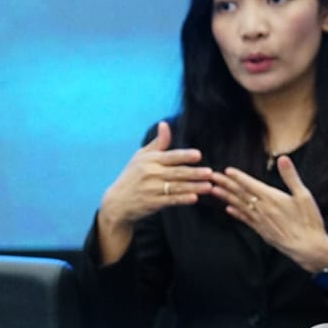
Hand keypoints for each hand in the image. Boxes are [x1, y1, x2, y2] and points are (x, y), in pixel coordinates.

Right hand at [95, 121, 213, 264]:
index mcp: (149, 160)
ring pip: (176, 187)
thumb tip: (165, 124)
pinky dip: (182, 199)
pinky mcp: (152, 203)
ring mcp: (151, 189)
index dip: (184, 156)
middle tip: (210, 173)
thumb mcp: (141, 157)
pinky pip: (170, 200)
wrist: (118, 202)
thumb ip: (157, 142)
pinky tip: (194, 198)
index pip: (170, 156)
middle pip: (176, 173)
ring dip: (193, 187)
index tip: (198, 155)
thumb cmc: (132, 176)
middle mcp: (150, 173)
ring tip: (208, 187)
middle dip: (194, 173)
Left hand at [210, 155, 327, 272]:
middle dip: (225, 184)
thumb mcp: (303, 195)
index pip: (250, 184)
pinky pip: (245, 219)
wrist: (307, 247)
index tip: (226, 171)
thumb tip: (283, 158)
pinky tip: (229, 209)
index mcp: (272, 197)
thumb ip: (291, 176)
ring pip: (239, 205)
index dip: (238, 177)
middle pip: (240, 193)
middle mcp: (262, 208)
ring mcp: (260, 220)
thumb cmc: (308, 221)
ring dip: (226, 197)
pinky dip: (236, 213)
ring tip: (214, 190)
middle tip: (212, 177)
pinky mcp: (261, 231)